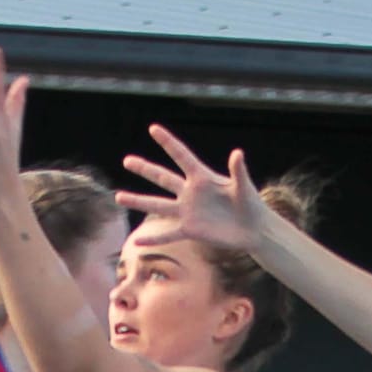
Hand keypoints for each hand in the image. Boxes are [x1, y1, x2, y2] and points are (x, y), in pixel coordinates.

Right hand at [117, 125, 268, 251]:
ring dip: (138, 201)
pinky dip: (153, 239)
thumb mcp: (244, 186)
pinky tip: (137, 242)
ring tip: (119, 197)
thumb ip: (238, 171)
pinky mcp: (190, 230)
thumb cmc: (251, 205)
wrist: (253, 230)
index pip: (182, 156)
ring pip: (158, 205)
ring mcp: (188, 212)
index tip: (153, 128)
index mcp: (203, 177)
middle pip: (163, 178)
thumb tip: (237, 153)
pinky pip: (168, 234)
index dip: (168, 143)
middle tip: (127, 160)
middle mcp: (191, 192)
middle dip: (145, 169)